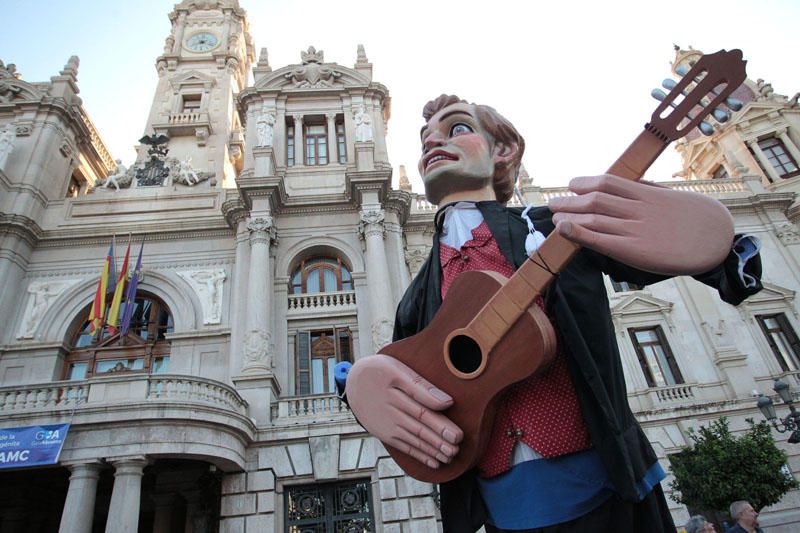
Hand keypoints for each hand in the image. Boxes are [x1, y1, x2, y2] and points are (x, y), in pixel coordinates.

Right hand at [346, 354, 462, 468]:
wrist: (352, 384)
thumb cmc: (378, 372)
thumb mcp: (396, 369)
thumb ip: (420, 386)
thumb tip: (445, 401)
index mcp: (396, 394)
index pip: (422, 411)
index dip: (440, 425)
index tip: (457, 435)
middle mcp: (392, 412)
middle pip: (420, 428)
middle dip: (440, 441)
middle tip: (456, 449)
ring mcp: (388, 426)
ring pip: (414, 440)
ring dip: (433, 450)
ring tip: (450, 457)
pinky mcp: (386, 434)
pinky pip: (405, 447)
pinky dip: (420, 455)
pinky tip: (434, 462)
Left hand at [548, 174, 734, 274]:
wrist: (718, 240)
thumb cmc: (697, 218)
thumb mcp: (672, 196)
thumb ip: (649, 189)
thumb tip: (630, 182)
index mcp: (646, 194)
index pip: (608, 182)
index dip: (586, 181)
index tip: (572, 184)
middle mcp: (637, 209)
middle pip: (595, 199)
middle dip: (570, 199)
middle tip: (552, 202)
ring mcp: (635, 229)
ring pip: (593, 217)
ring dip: (568, 215)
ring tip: (553, 215)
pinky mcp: (634, 250)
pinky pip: (601, 240)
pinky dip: (579, 233)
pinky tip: (563, 229)